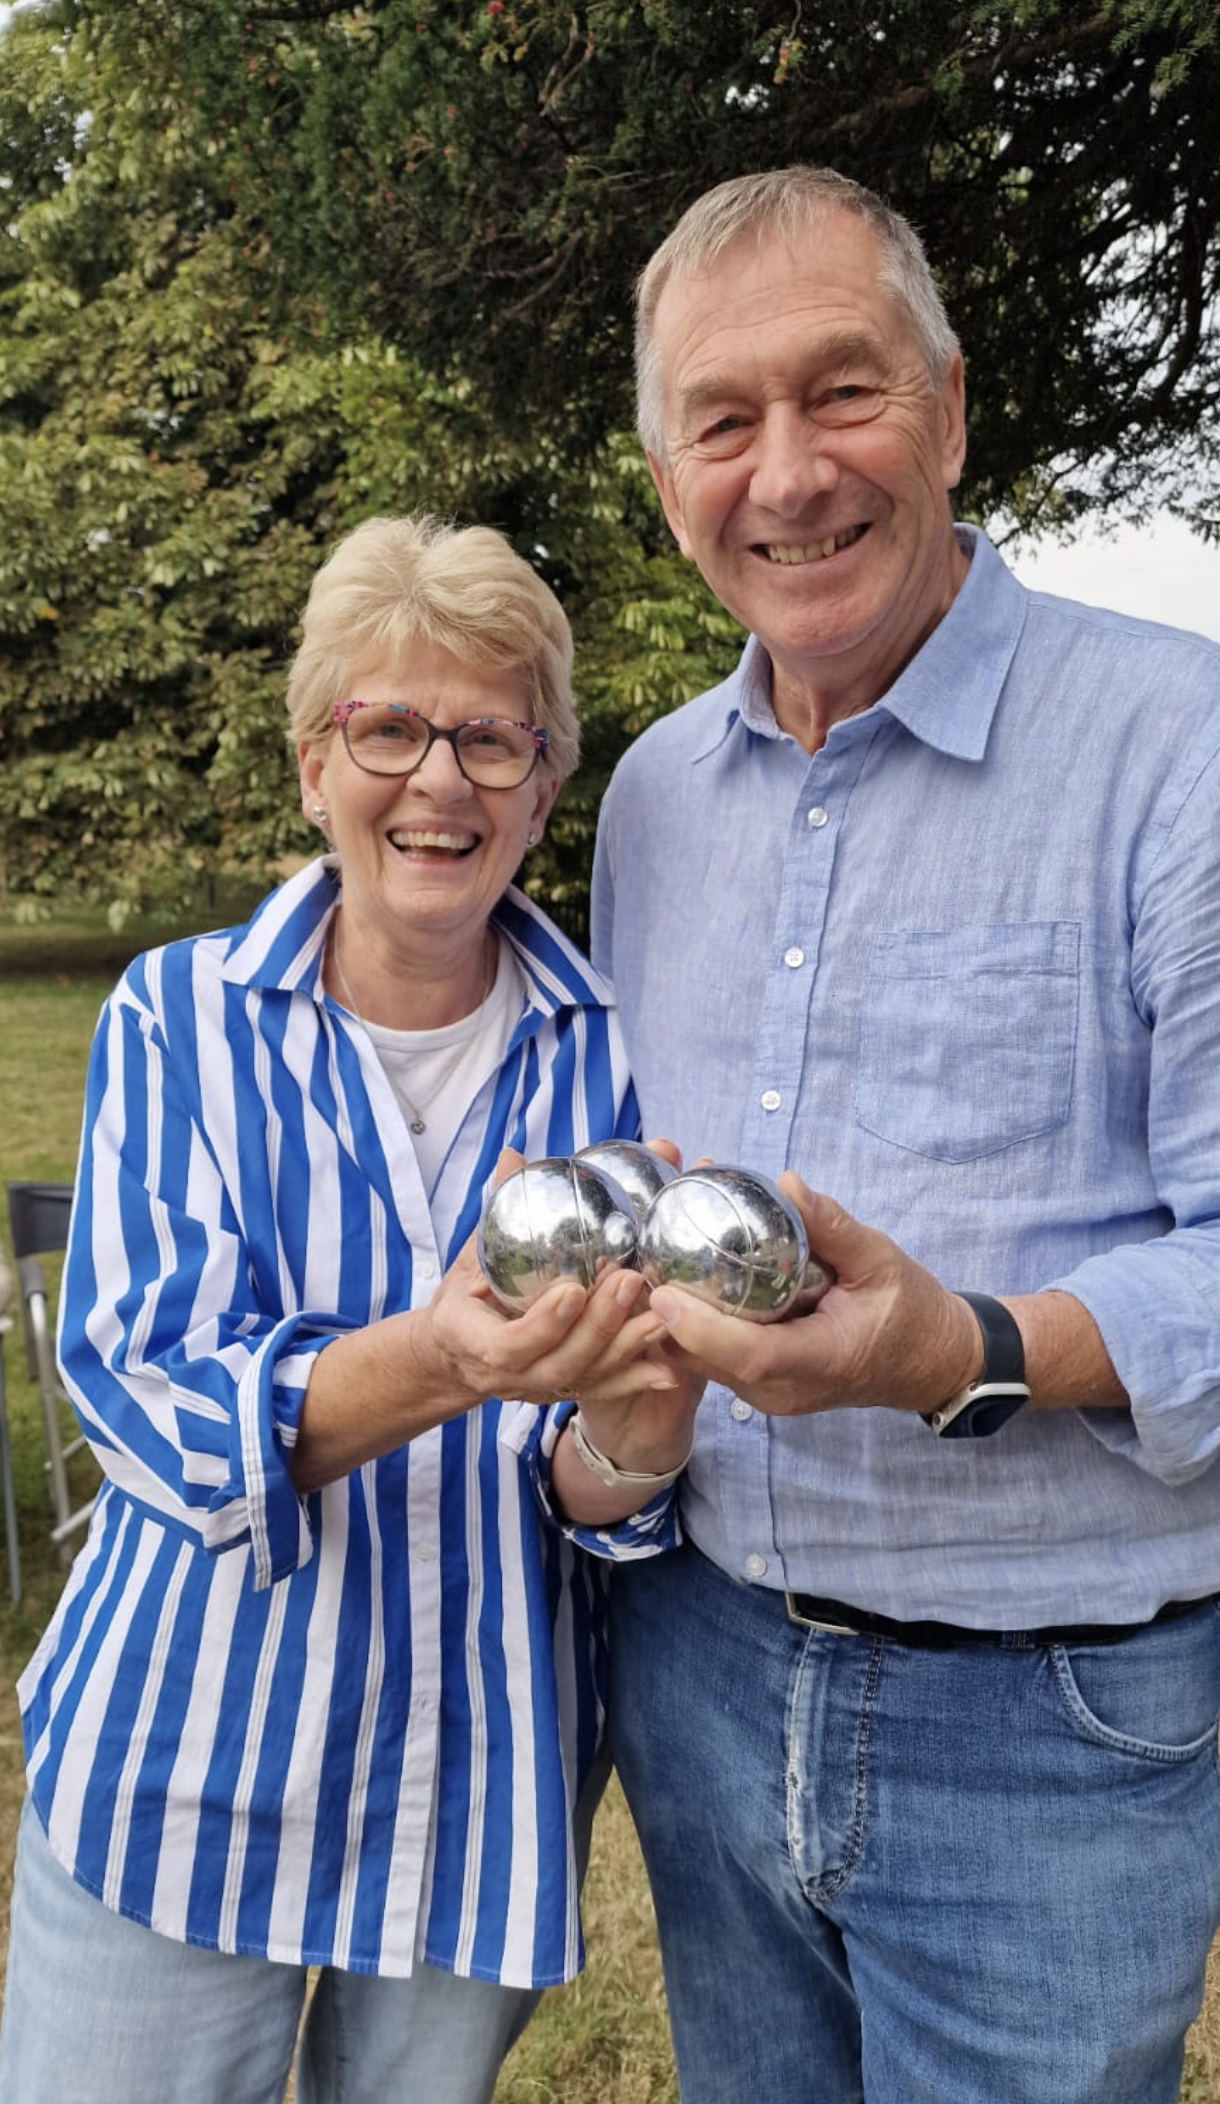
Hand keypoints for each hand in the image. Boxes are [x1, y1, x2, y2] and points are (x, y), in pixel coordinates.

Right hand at [417, 1149, 680, 1415]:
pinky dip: (638, 1379)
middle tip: (631, 1281)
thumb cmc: (463, 1300)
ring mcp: (538, 1387)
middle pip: (558, 1364)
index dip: (542, 1324)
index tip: (572, 1290)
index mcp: (472, 1339)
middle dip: (598, 1327)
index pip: (506, 1345)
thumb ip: (495, 1211)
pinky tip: (673, 1369)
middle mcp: (508, 1374)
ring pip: (585, 1379)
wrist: (456, 1354)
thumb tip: (511, 1157)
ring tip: (663, 1315)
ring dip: (627, 1349)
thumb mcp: (468, 1256)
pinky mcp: (565, 1391)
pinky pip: (602, 1390)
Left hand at [644, 1175, 980, 1419]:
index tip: (663, 1291)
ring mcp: (768, 1395)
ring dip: (669, 1319)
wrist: (928, 1362)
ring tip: (643, 1258)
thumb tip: (785, 1183)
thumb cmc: (911, 1311)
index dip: (700, 1327)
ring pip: (700, 1363)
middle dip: (665, 1313)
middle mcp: (783, 1389)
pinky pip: (711, 1360)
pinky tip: (672, 1279)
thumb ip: (832, 1226)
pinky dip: (687, 1325)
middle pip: (707, 1359)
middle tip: (634, 1255)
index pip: (750, 1355)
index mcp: (819, 1360)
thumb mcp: (880, 1259)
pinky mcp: (758, 1388)